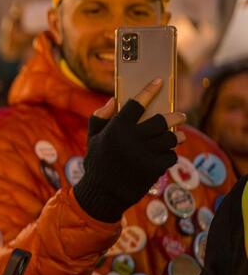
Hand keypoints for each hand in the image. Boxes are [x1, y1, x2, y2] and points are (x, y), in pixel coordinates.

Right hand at [74, 78, 186, 222]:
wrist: (103, 193)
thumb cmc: (98, 162)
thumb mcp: (93, 138)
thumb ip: (100, 118)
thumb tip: (114, 100)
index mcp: (116, 129)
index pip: (136, 104)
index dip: (149, 91)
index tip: (159, 80)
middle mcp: (131, 139)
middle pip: (160, 121)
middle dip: (174, 117)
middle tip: (180, 115)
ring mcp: (144, 154)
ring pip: (169, 139)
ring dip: (176, 136)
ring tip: (178, 136)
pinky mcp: (153, 168)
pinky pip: (170, 156)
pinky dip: (170, 154)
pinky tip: (167, 153)